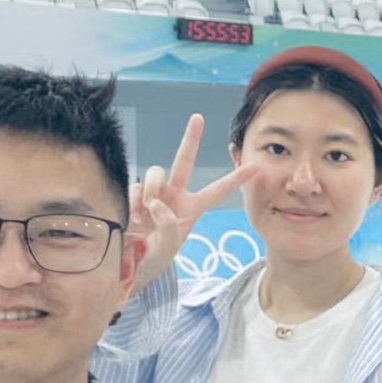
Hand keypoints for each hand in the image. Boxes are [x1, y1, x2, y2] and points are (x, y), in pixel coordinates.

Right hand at [127, 114, 258, 292]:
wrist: (125, 265)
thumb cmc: (152, 259)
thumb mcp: (169, 248)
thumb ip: (169, 226)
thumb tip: (157, 203)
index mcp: (191, 208)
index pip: (217, 190)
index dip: (236, 179)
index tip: (256, 166)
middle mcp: (173, 194)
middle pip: (183, 160)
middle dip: (191, 138)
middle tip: (198, 117)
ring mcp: (152, 192)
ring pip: (156, 171)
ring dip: (153, 186)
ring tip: (148, 209)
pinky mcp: (133, 194)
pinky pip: (137, 187)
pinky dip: (136, 200)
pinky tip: (134, 216)